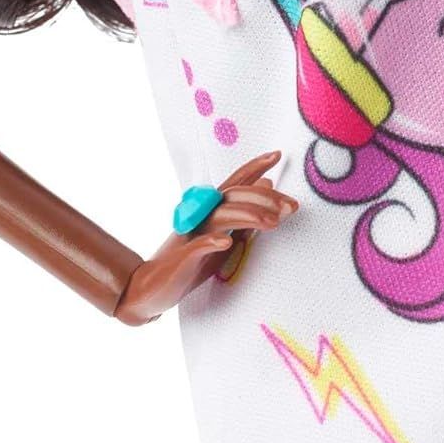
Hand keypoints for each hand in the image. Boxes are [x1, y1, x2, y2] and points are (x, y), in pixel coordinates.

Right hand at [114, 150, 297, 325]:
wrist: (152, 288)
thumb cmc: (191, 262)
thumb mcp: (224, 235)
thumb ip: (244, 212)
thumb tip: (267, 185)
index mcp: (211, 212)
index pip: (235, 183)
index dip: (254, 167)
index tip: (277, 154)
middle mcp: (201, 217)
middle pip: (233, 196)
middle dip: (264, 198)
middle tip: (291, 207)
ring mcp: (192, 235)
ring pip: (220, 216)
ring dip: (248, 216)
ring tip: (273, 223)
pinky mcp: (183, 258)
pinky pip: (197, 246)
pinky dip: (212, 241)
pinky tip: (226, 242)